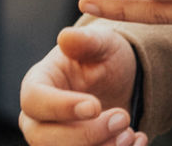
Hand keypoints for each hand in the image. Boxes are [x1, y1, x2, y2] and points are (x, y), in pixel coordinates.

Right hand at [17, 25, 144, 145]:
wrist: (120, 81)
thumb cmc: (102, 58)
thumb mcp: (101, 43)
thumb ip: (86, 41)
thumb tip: (67, 36)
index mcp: (38, 84)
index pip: (34, 100)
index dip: (62, 107)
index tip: (95, 106)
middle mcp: (38, 118)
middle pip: (43, 139)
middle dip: (86, 135)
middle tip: (122, 119)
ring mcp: (54, 140)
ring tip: (131, 133)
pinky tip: (137, 139)